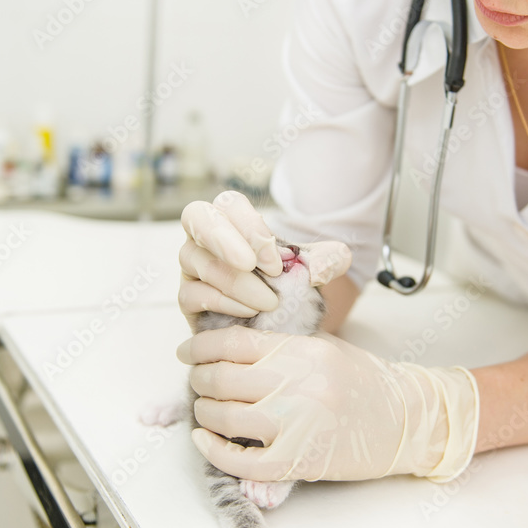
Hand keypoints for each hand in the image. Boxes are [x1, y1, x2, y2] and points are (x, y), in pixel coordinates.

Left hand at [177, 326, 479, 482]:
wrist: (404, 421)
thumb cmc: (364, 382)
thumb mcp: (325, 347)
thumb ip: (280, 345)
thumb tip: (228, 344)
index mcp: (303, 351)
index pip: (234, 343)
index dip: (200, 346)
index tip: (187, 351)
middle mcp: (297, 384)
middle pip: (221, 378)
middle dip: (198, 378)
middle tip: (195, 378)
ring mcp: (296, 425)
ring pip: (224, 416)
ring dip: (203, 411)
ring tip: (205, 406)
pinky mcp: (297, 461)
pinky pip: (240, 460)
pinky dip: (214, 450)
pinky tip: (205, 438)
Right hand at [179, 191, 351, 329]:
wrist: (272, 324)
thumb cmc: (283, 286)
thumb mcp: (308, 272)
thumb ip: (325, 262)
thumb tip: (341, 255)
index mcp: (233, 219)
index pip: (229, 203)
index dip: (250, 227)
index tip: (277, 261)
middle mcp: (205, 236)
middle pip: (197, 217)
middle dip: (224, 240)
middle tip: (252, 266)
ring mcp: (192, 266)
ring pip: (199, 261)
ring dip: (236, 283)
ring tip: (269, 302)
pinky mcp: (186, 297)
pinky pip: (193, 294)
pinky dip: (225, 303)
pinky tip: (250, 312)